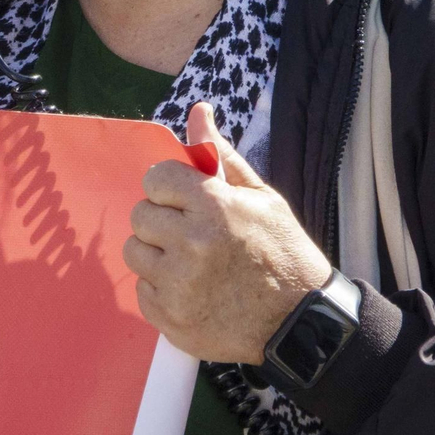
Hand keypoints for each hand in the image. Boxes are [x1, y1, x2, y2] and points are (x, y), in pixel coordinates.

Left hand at [123, 103, 332, 363]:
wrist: (301, 323)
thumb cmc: (282, 253)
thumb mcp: (261, 198)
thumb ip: (221, 157)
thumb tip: (198, 111)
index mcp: (214, 206)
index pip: (155, 178)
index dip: (169, 188)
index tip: (186, 201)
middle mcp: (191, 243)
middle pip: (140, 215)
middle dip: (162, 220)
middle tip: (191, 234)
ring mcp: (178, 285)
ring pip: (134, 252)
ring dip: (156, 254)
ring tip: (189, 263)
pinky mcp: (170, 319)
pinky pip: (141, 290)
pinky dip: (161, 289)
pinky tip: (191, 290)